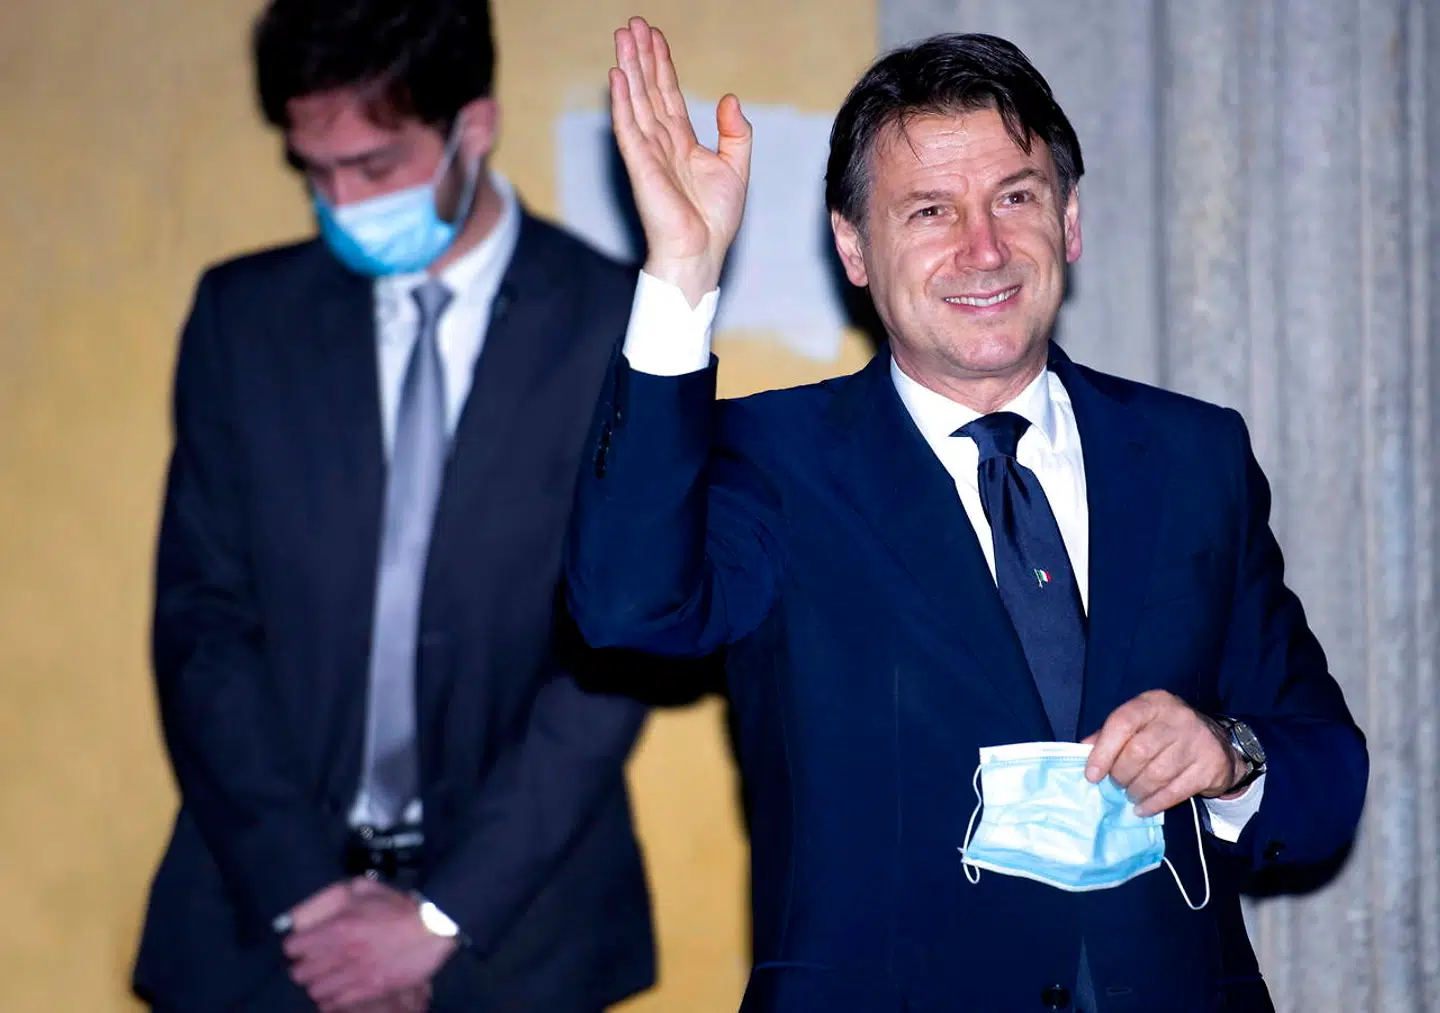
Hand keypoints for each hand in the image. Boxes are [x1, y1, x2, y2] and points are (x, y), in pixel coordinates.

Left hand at [284, 878, 455, 1012]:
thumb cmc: (396, 906)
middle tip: (317, 960)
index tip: (306, 944)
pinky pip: (334, 1004)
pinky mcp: (371, 990)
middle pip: (299, 973)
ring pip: (315, 991)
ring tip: (329, 976)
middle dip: (305, 965)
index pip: (292, 948)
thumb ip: (325, 899)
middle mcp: (343, 953)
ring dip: (318, 983)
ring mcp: (357, 975)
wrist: (432, 928)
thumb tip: (294, 917)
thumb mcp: (360, 888)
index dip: (297, 945)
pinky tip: (340, 988)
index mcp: (338, 927)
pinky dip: (332, 999)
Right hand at [610, 16, 751, 304]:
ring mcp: (648, 152)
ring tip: (622, 37)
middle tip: (632, 24)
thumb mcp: (736, 168)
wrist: (701, 252)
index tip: (655, 37)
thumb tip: (730, 98)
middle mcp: (662, 143)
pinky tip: (618, 77)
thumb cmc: (715, 221)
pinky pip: (628, 127)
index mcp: (682, 142)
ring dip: (628, 68)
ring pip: (636, 101)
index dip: (662, 65)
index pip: (668, 95)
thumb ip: (736, 133)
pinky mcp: (640, 165)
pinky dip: (622, 102)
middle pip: (648, 90)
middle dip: (641, 56)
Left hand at [1081, 689, 1243, 816]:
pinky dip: (1155, 803)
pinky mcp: (1210, 766)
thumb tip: (1082, 750)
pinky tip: (1143, 808)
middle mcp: (1177, 717)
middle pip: (1138, 752)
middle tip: (1116, 785)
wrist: (1219, 744)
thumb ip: (1111, 734)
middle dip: (1121, 775)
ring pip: (1157, 774)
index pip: (1122, 723)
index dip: (1103, 751)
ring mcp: (1197, 741)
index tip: (1092, 775)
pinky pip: (1175, 791)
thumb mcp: (1140, 724)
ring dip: (1137, 791)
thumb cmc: (1166, 733)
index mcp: (1153, 703)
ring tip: (1130, 795)